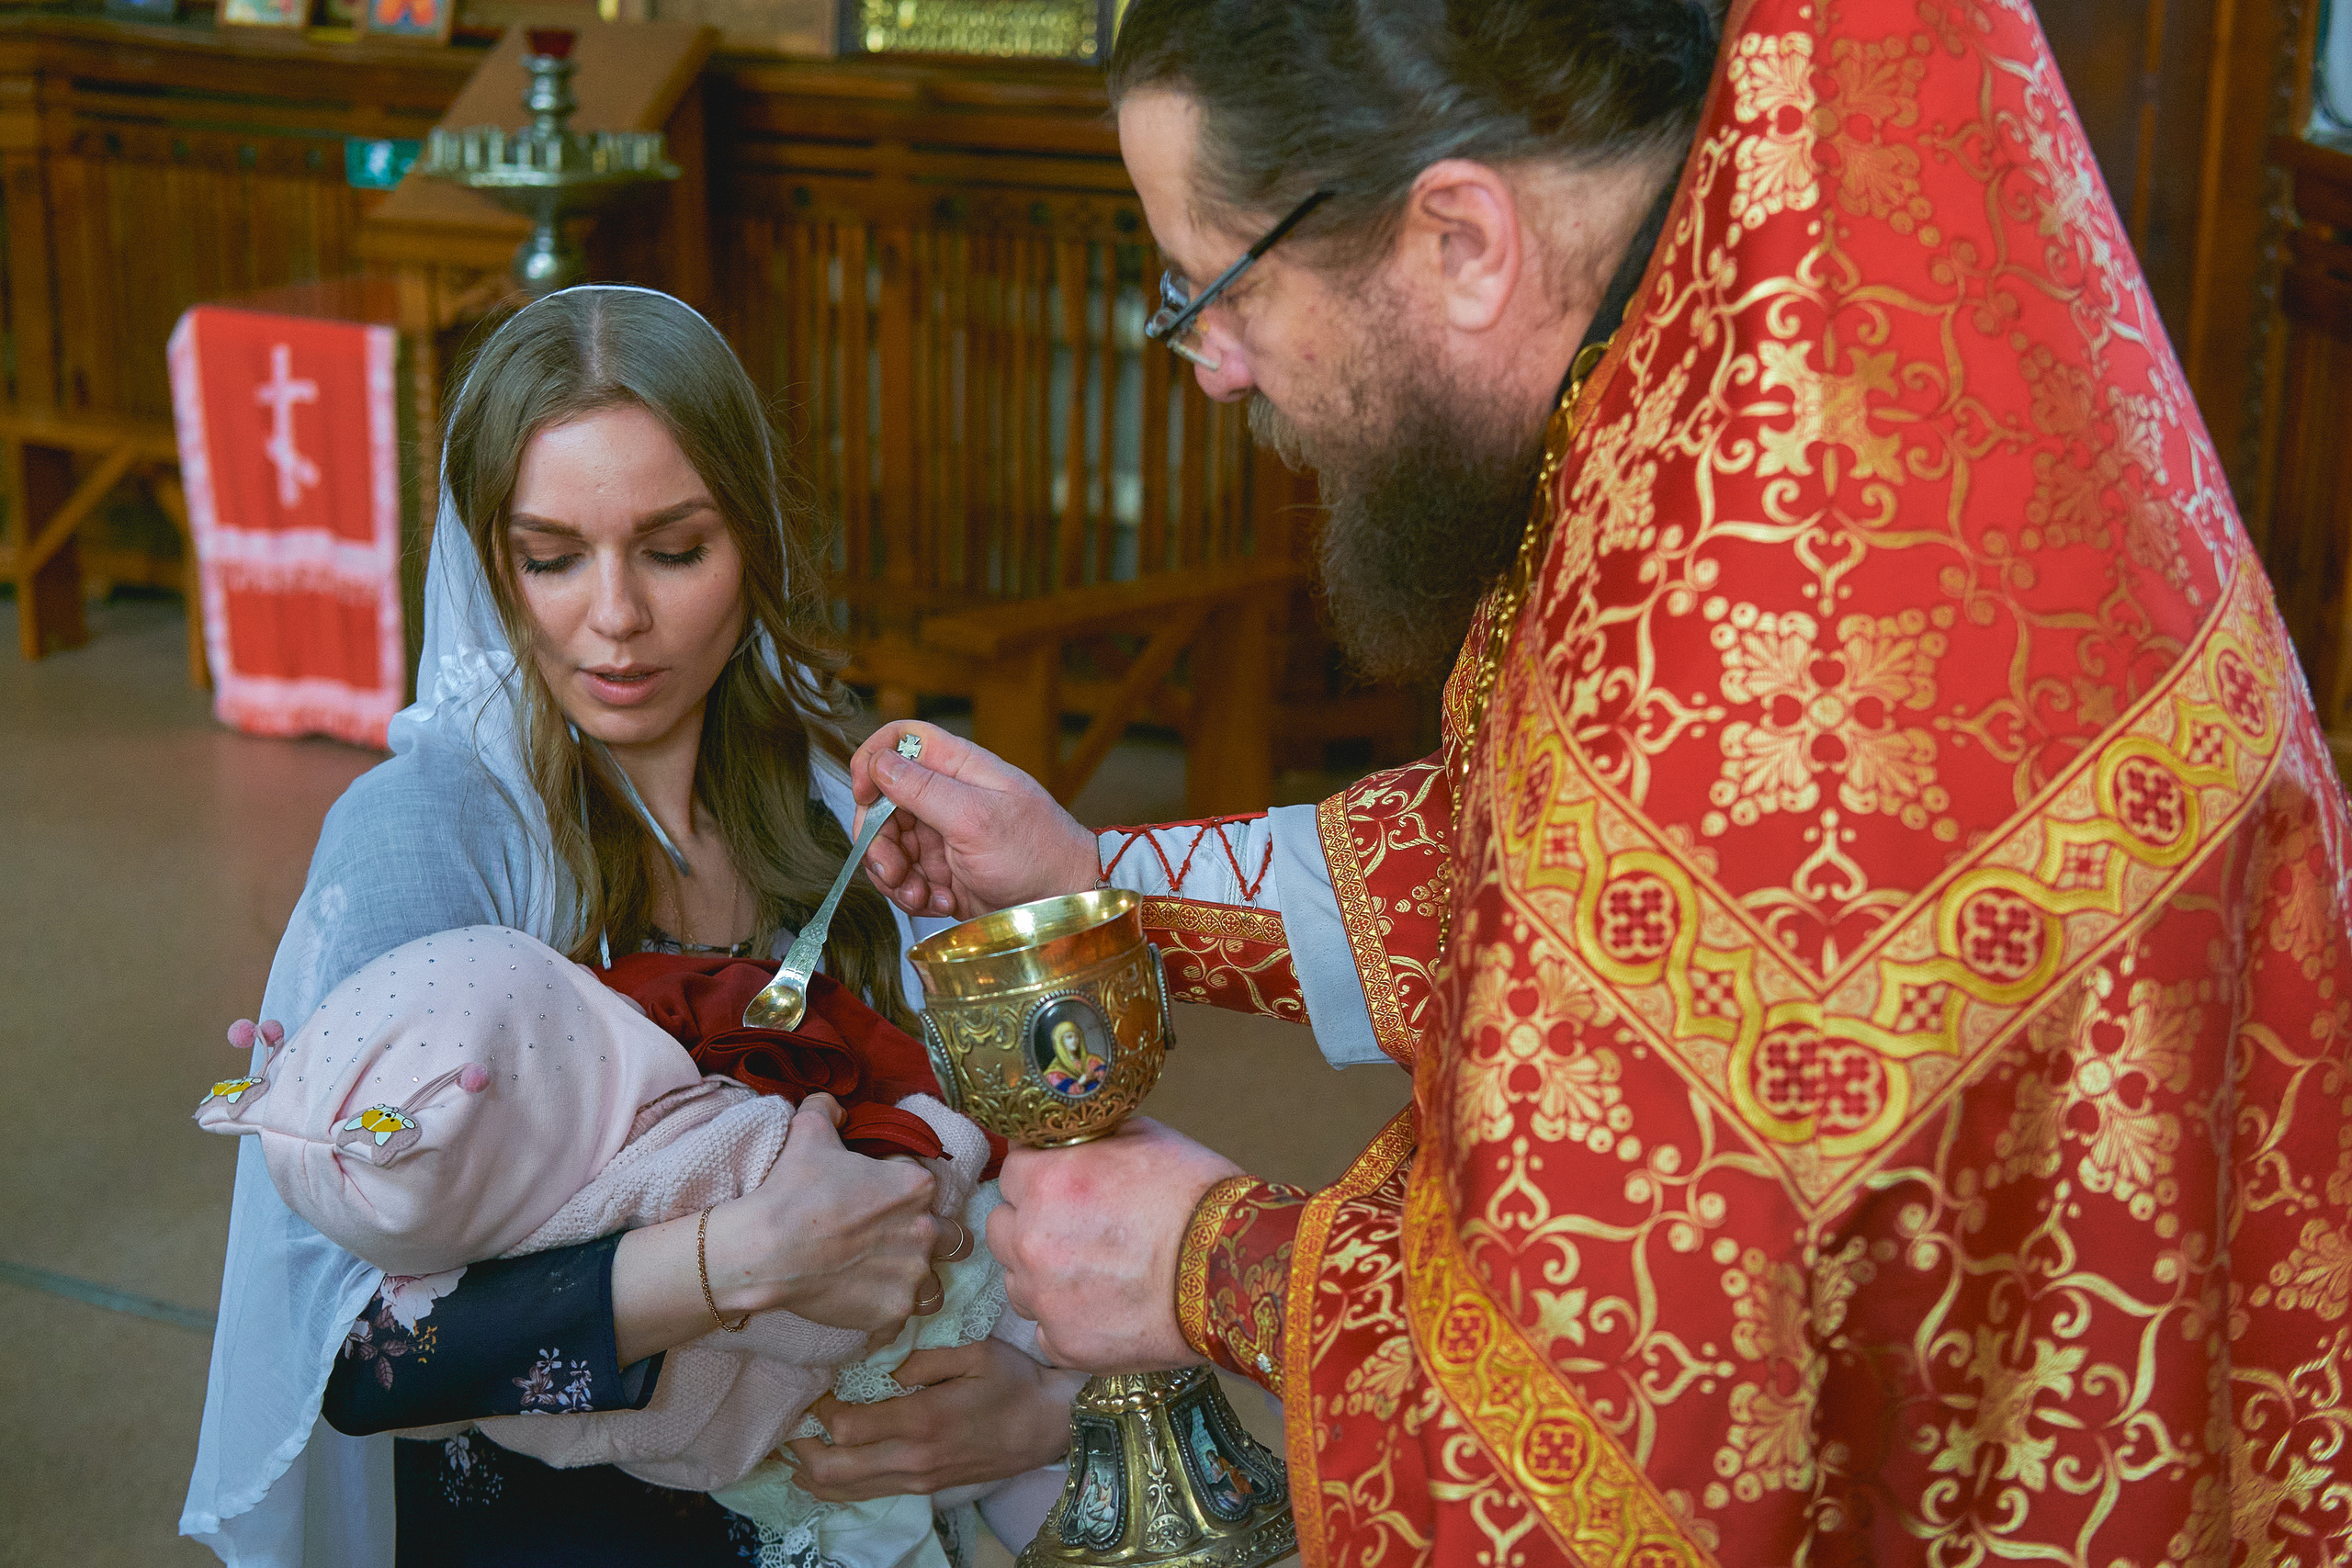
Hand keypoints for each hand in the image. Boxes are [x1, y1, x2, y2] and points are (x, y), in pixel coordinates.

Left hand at [783, 1339, 1086, 1499]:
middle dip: (802, 1447)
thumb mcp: (975, 1353)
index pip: (848, 1427)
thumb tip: (886, 1370)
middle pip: (832, 1469)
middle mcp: (913, 1458)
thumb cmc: (1015, 1382)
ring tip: (795, 1445)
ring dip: (811, 1470)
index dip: (821, 1410)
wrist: (1050, 1427)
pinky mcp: (924, 1488)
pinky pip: (865, 1493)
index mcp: (923, 1419)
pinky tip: (821, 1468)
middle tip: (794, 1419)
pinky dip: (835, 1484)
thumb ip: (924, 1360)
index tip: (817, 1386)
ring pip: (843, 1489)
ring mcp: (917, 1479)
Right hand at [847, 722, 1099, 918]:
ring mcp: (943, 835)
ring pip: (888, 845)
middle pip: (883, 801)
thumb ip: (924, 789)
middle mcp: (947, 797)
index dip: (873, 761)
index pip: (902, 740)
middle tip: (892, 871)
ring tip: (920, 897)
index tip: (863, 796)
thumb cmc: (1035, 853)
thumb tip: (879, 762)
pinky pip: (906, 878)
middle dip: (877, 839)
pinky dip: (912, 895)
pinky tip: (939, 904)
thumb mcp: (976, 818)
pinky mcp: (943, 872)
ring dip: (894, 876)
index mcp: (958, 768)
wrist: (1065, 903)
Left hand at [989, 1118, 1241, 1370]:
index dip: (1039, 1175)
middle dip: (1029, 1224)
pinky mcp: (1064, 1344)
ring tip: (1094, 1272)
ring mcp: (1044, 1298)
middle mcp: (1031, 1240)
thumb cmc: (1196, 1196)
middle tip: (1075, 1228)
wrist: (1233, 1270)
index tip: (1062, 1183)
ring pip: (1017, 1282)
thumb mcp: (1143, 1137)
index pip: (1012, 1170)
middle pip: (1000, 1228)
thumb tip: (1070, 1138)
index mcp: (1046, 1182)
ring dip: (1042, 1274)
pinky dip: (1068, 1318)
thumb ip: (1090, 1139)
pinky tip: (1106, 1307)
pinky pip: (1045, 1327)